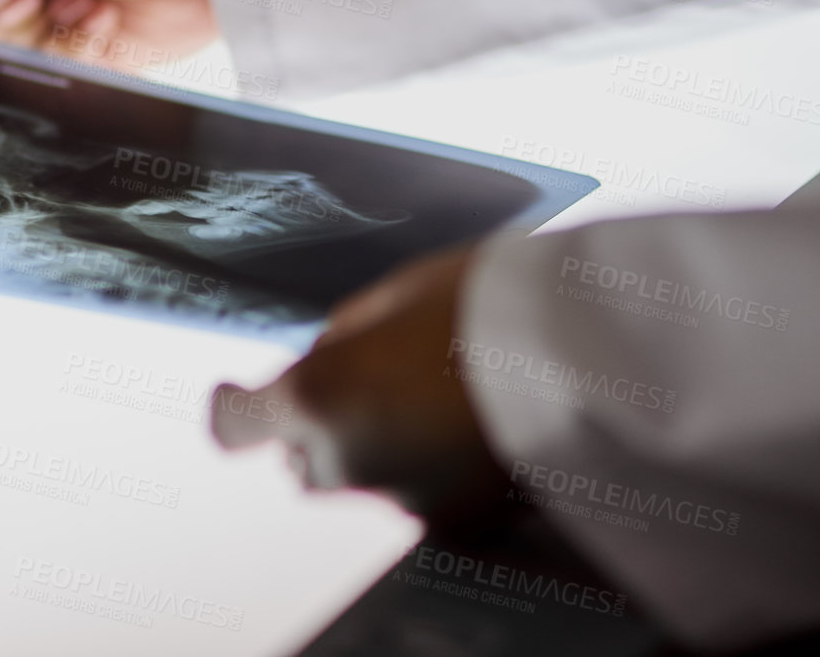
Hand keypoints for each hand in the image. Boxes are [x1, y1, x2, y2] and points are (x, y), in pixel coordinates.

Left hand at [210, 246, 511, 527]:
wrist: (587, 349)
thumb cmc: (485, 301)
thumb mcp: (391, 295)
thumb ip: (339, 338)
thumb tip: (323, 361)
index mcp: (316, 397)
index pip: (234, 425)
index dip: (232, 408)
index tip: (234, 394)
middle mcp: (348, 462)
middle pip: (301, 458)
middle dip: (318, 423)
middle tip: (371, 375)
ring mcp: (402, 501)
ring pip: (360, 479)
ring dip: (373, 447)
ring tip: (435, 395)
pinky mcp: (457, 524)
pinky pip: (416, 496)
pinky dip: (427, 470)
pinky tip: (468, 427)